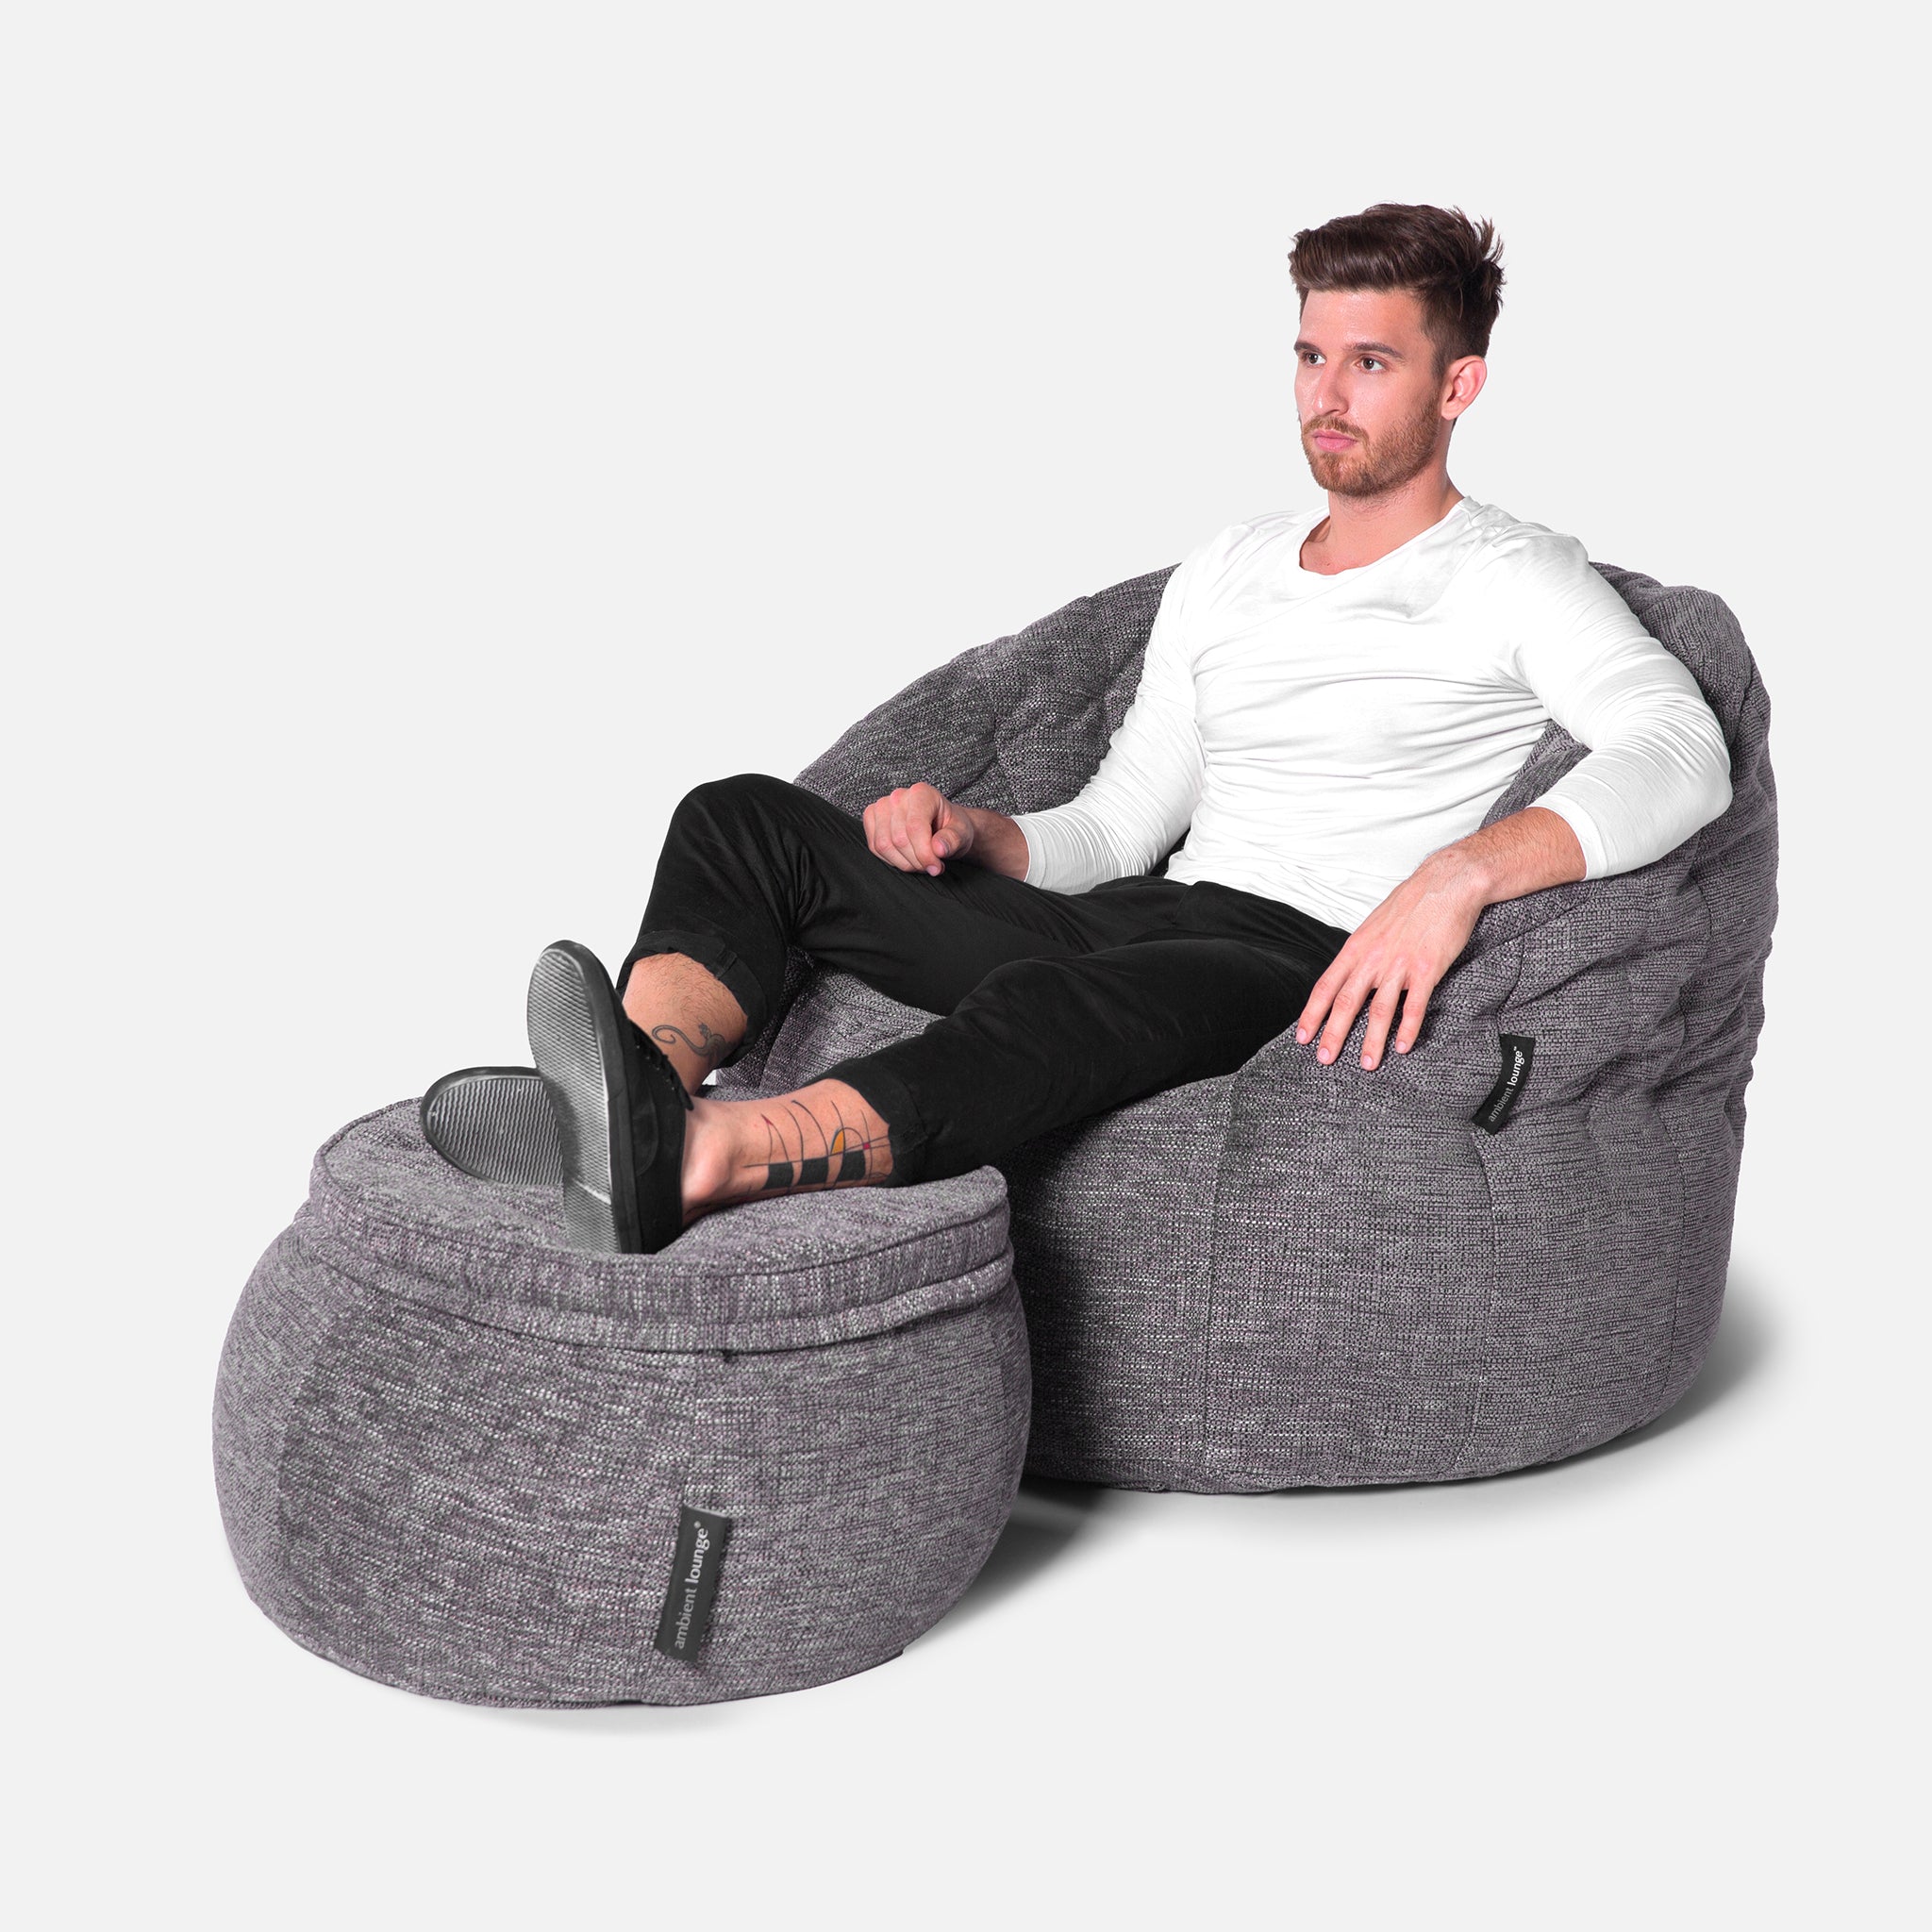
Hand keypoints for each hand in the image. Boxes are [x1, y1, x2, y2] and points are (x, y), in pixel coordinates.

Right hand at [862, 782, 978, 874]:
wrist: (942, 825)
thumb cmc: (952, 827)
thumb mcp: (962, 833)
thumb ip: (953, 839)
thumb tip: (938, 849)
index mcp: (922, 793)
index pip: (915, 828)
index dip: (924, 853)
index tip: (936, 868)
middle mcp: (899, 796)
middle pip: (899, 839)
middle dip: (916, 861)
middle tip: (931, 866)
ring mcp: (882, 806)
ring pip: (884, 845)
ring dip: (904, 863)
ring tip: (921, 863)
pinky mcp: (871, 818)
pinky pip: (875, 847)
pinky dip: (892, 860)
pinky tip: (907, 858)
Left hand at [1295, 852, 1485, 1070]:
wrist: (1446, 883)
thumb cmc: (1411, 904)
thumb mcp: (1374, 925)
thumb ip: (1362, 952)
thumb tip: (1350, 974)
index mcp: (1357, 947)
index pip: (1327, 986)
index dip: (1312, 1013)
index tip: (1302, 1036)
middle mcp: (1373, 958)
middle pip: (1347, 1003)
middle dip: (1333, 1034)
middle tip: (1324, 1059)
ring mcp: (1400, 965)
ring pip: (1380, 1010)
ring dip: (1372, 1041)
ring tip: (1367, 1064)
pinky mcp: (1427, 969)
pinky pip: (1414, 1005)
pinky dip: (1408, 1028)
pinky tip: (1402, 1046)